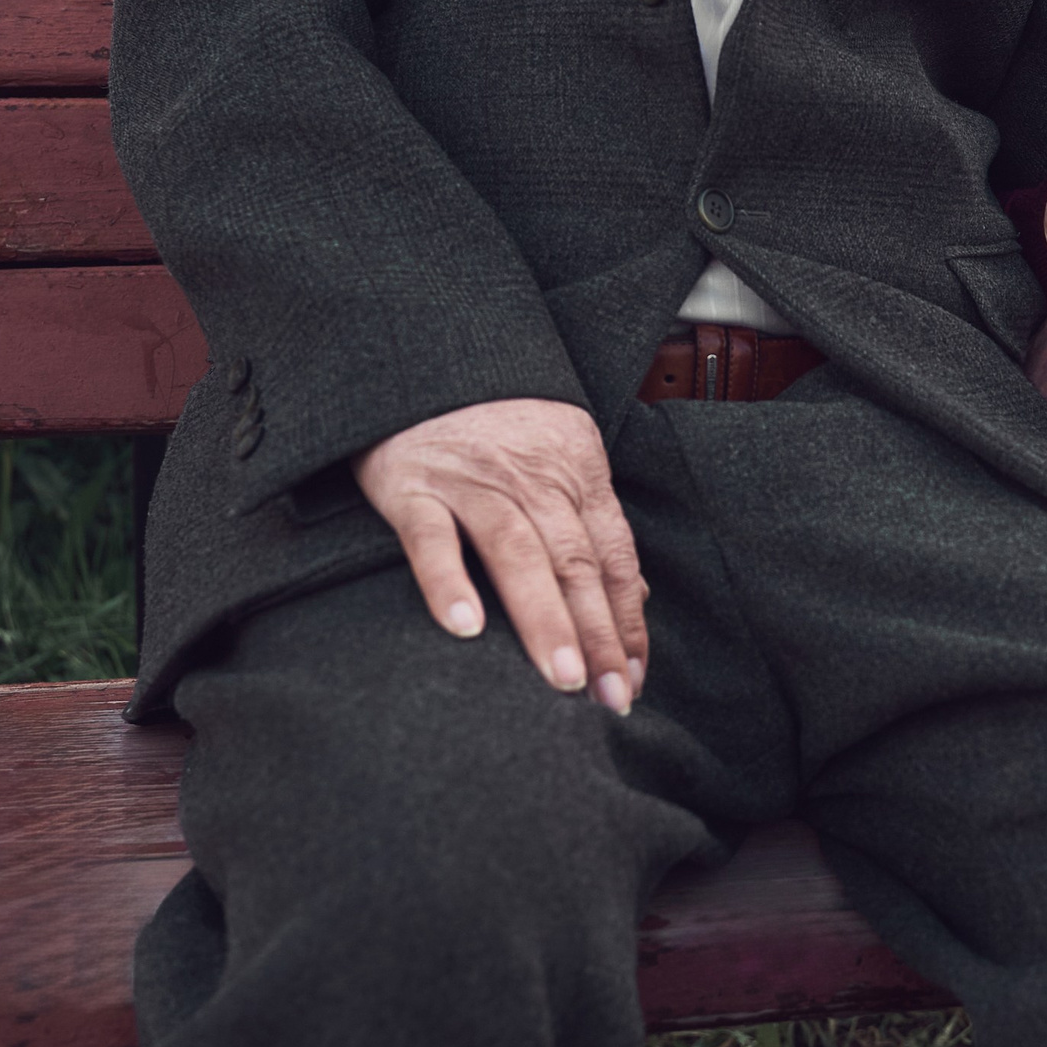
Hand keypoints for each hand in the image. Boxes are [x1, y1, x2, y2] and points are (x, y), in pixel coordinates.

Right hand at [353, 398, 648, 713]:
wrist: (422, 348)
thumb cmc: (494, 419)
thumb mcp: (560, 454)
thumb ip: (593, 524)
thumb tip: (636, 595)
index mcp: (576, 470)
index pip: (612, 557)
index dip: (627, 620)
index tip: (635, 678)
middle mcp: (530, 476)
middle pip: (574, 562)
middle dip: (600, 634)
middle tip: (612, 697)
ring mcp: (471, 480)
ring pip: (517, 553)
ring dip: (544, 619)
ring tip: (564, 679)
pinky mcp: (410, 484)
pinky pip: (431, 537)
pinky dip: (448, 580)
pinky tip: (465, 628)